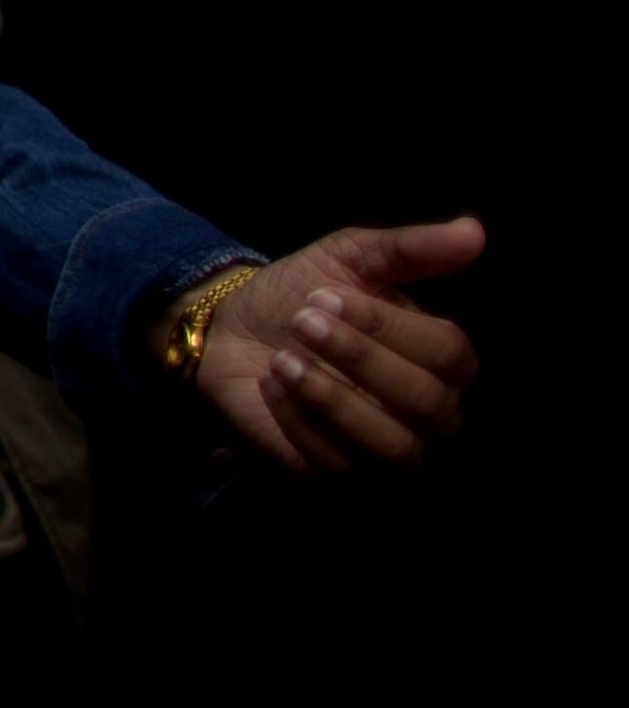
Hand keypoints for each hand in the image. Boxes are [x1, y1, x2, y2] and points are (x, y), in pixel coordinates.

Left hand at [192, 219, 485, 475]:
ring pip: (395, 449)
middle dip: (361, 359)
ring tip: (285, 359)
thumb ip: (410, 249)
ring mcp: (388, 452)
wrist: (234, 327)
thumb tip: (473, 230)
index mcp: (442, 361)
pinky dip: (301, 426)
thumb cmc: (303, 293)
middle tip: (302, 321)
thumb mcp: (350, 257)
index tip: (326, 294)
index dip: (390, 327)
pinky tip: (270, 385)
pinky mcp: (342, 478)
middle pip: (427, 404)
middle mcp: (428, 414)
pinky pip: (341, 470)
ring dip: (335, 401)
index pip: (450, 355)